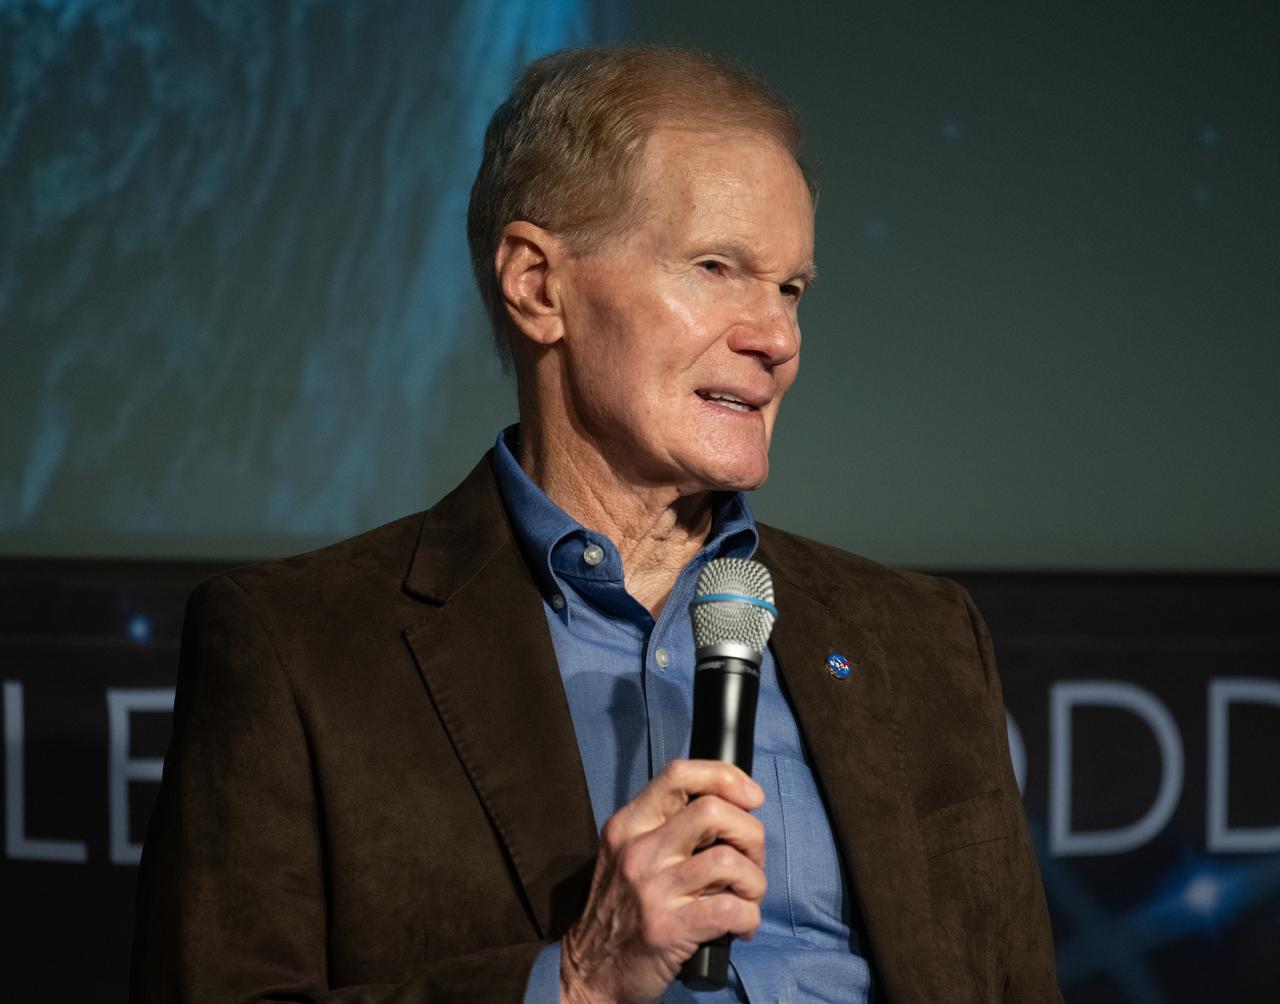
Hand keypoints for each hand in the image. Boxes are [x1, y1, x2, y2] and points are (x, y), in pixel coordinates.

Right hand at [559, 759, 766, 1003]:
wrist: (590, 970)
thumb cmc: (621, 911)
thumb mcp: (627, 855)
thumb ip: (667, 829)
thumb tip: (730, 811)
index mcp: (629, 825)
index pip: (679, 774)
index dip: (725, 776)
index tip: (751, 797)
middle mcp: (638, 850)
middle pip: (713, 810)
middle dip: (750, 833)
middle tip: (751, 858)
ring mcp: (652, 889)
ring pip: (729, 860)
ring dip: (755, 880)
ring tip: (748, 897)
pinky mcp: (667, 928)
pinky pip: (731, 909)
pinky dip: (749, 916)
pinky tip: (742, 926)